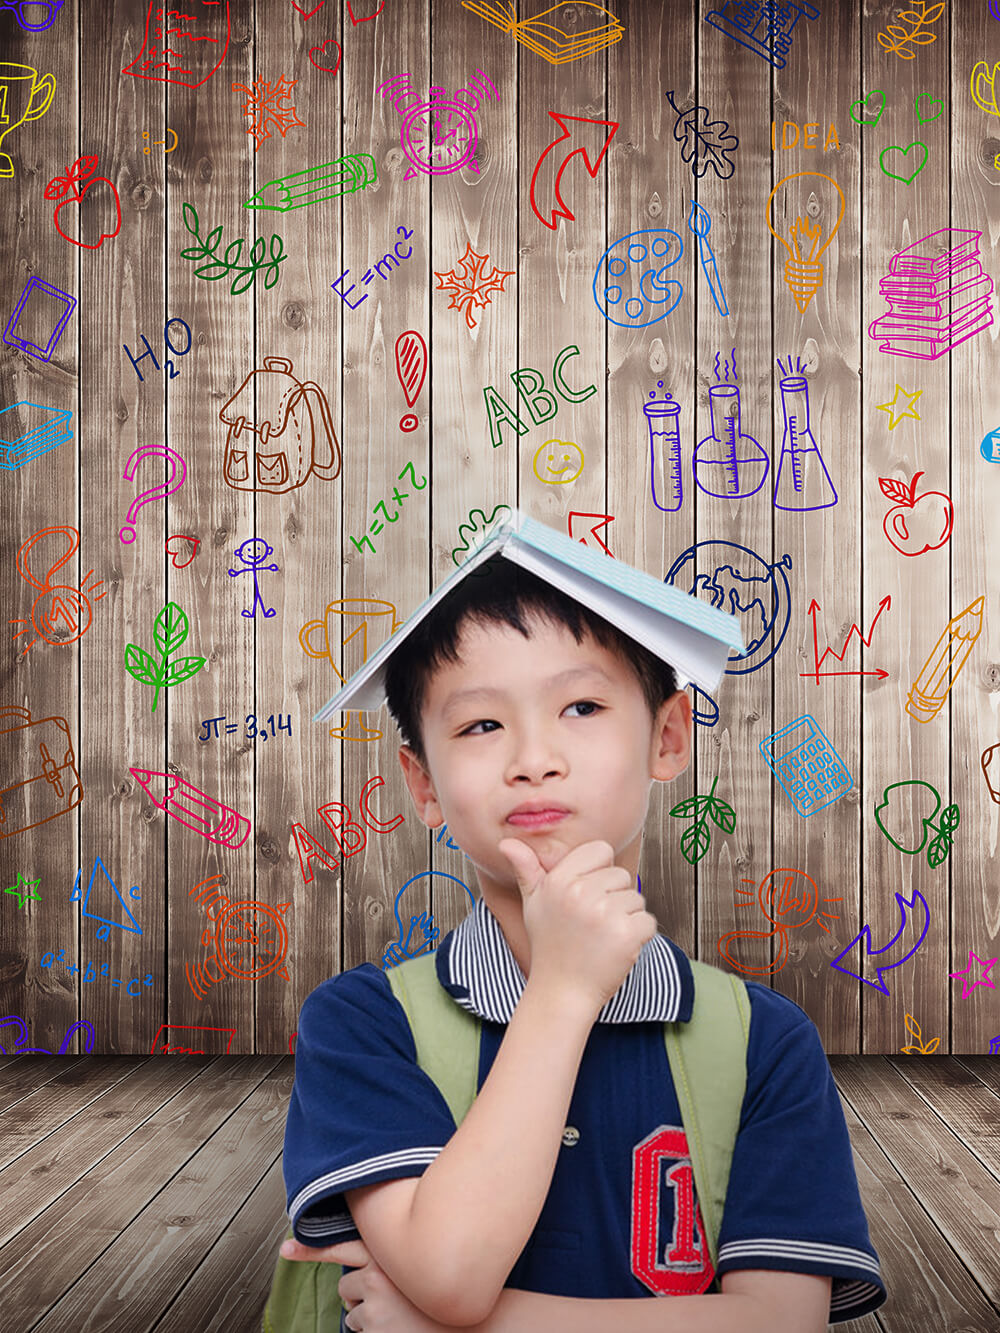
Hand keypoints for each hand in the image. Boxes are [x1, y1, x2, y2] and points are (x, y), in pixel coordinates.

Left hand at [279, 1239, 448, 1331]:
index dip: (311, 1249)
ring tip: (397, 1315)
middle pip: (346, 1283)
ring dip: (367, 1315)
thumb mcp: (417, 1265)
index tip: (286, 1248)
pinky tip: (396, 1328)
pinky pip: (358, 1329)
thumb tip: (366, 1264)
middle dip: (357, 1294)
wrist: (469, 1323)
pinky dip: (372, 1332)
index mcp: (390, 1250)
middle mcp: (379, 1271)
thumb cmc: (442, 1295)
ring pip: (352, 1310)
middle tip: (384, 1300)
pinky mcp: (373, 1324)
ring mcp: (374, 1300)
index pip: (343, 1246)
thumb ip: (393, 1257)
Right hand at [497, 837, 655, 1012]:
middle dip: (613, 898)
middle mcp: (581, 892)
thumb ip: (527, 870)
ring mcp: (604, 913)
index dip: (599, 871)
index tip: (587, 896)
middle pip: (621, 875)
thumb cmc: (549, 946)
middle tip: (592, 924)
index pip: (601, 850)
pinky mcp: (626, 934)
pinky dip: (639, 936)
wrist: (561, 992)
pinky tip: (615, 949)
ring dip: (626, 918)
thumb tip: (507, 843)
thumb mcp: (533, 904)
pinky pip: (647, 921)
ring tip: (601, 938)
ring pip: (636, 899)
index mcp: (559, 880)